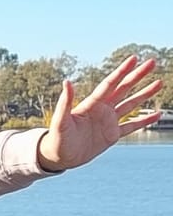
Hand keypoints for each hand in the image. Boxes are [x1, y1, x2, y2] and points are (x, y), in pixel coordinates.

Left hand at [36, 56, 162, 170]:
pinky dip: (145, 120)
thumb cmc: (56, 139)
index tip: (134, 58)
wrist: (58, 157)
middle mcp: (102, 110)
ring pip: (131, 104)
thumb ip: (65, 102)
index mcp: (91, 104)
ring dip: (145, 94)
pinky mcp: (112, 135)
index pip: (110, 84)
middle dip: (137, 75)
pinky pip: (132, 126)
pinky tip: (157, 114)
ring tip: (159, 82)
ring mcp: (108, 122)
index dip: (122, 71)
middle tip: (152, 62)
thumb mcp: (60, 121)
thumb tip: (67, 82)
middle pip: (124, 89)